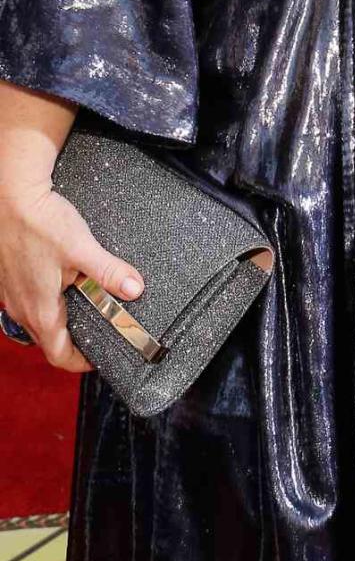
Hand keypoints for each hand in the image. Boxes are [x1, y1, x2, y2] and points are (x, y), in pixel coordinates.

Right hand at [0, 176, 141, 374]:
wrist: (11, 196)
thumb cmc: (41, 221)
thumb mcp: (83, 248)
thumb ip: (110, 271)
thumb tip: (135, 288)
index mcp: (40, 310)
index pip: (59, 356)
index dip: (81, 363)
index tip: (100, 357)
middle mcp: (20, 308)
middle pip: (48, 340)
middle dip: (73, 340)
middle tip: (98, 329)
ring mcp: (9, 294)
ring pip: (36, 320)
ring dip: (58, 320)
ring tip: (83, 305)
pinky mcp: (6, 279)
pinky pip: (26, 301)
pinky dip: (45, 301)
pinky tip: (60, 282)